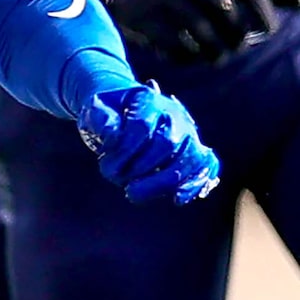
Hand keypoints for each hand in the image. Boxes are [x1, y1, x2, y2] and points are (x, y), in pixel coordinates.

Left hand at [77, 83, 219, 204]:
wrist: (120, 107)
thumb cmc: (106, 109)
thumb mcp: (94, 108)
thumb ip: (100, 118)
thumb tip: (111, 132)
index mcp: (148, 100)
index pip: (142, 127)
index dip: (124, 150)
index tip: (105, 162)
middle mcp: (173, 114)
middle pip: (168, 144)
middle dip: (142, 169)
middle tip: (118, 182)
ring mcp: (187, 131)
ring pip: (190, 157)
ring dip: (163, 182)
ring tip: (134, 194)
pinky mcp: (192, 149)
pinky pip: (206, 165)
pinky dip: (194, 183)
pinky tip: (177, 199)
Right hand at [86, 0, 299, 67]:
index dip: (258, 1)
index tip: (269, 28)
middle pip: (220, 3)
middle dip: (236, 31)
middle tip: (241, 45)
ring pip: (197, 26)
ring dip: (215, 48)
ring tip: (219, 56)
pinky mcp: (135, 15)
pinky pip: (171, 42)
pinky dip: (188, 54)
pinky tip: (193, 56)